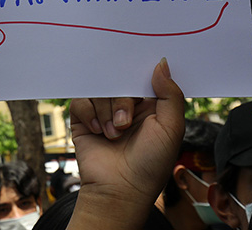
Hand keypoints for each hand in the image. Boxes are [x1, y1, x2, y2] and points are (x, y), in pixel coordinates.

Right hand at [67, 59, 183, 229]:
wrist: (120, 189)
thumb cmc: (151, 163)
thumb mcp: (171, 128)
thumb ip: (170, 95)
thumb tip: (161, 63)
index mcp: (149, 104)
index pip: (141, 76)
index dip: (139, 74)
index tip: (136, 76)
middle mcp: (126, 105)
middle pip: (117, 81)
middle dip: (121, 101)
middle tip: (126, 123)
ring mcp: (103, 111)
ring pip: (98, 90)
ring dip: (106, 112)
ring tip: (113, 134)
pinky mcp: (83, 119)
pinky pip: (80, 101)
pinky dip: (89, 114)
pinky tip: (98, 131)